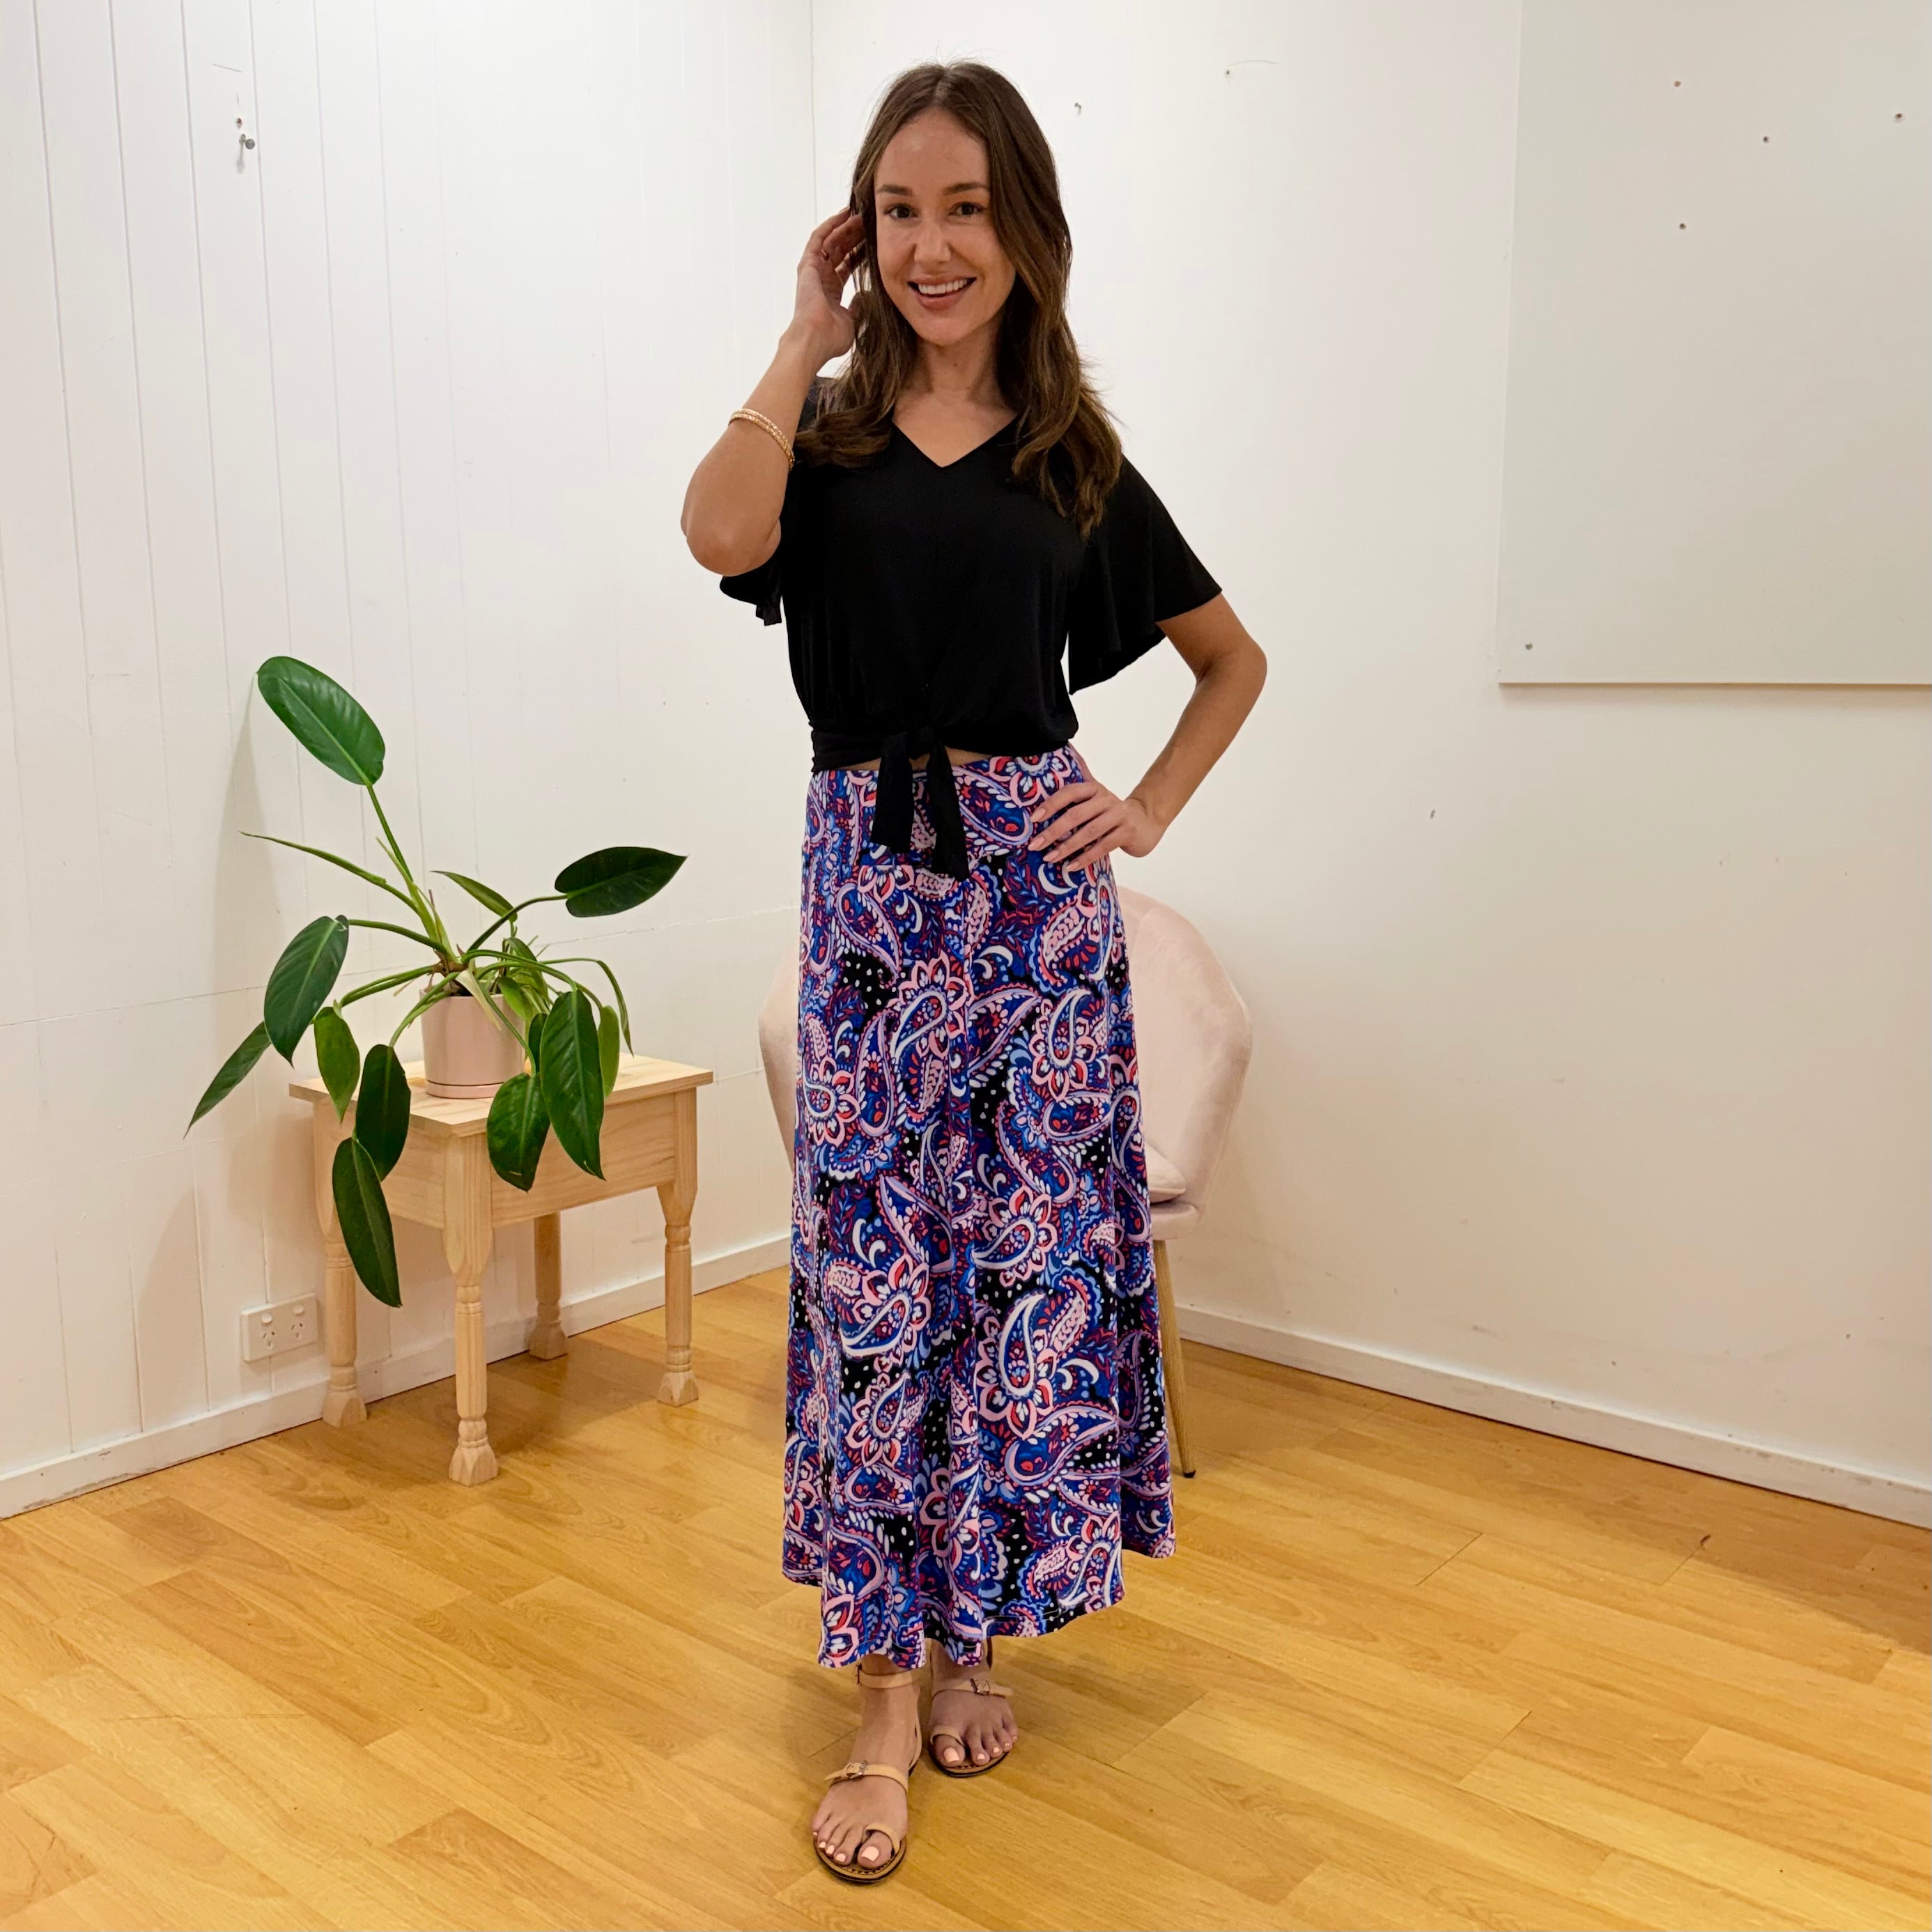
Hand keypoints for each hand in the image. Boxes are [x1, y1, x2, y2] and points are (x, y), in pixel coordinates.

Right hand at [789, 209, 864, 366]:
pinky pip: (818, 238)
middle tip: (869, 223)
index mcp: (831, 292)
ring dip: (845, 227)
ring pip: (831, 241)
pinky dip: (830, 225)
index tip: (873, 242)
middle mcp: (821, 279)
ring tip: (860, 214)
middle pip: (840, 251)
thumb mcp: (853, 321)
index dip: (859, 253)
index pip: (847, 266)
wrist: (815, 340)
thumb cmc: (830, 338)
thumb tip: (866, 295)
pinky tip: (843, 214)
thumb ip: (859, 306)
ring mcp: (813, 271)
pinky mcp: (808, 265)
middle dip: (854, 236)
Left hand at [1026, 759, 1163, 874]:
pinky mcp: (1128, 832)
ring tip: (1049, 858)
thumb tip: (1067, 749)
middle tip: (1035, 845)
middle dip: (1053, 831)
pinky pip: (1103, 846)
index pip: (1069, 792)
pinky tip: (1071, 867)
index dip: (1051, 804)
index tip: (1033, 819)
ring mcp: (1119, 815)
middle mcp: (1106, 799)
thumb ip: (1082, 774)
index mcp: (1094, 788)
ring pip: (1089, 832)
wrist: (1146, 820)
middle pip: (1076, 815)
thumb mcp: (1096, 793)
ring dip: (1067, 847)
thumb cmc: (1112, 810)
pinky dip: (1086, 857)